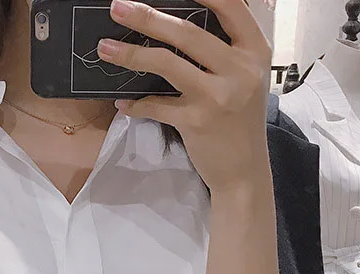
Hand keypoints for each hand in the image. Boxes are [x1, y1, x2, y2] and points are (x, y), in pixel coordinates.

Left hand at [96, 0, 272, 192]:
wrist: (244, 171)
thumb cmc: (239, 121)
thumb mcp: (246, 78)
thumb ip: (226, 50)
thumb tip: (184, 22)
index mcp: (254, 50)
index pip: (229, 5)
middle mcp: (240, 69)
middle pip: (187, 32)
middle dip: (147, 16)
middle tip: (117, 7)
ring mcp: (218, 96)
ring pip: (167, 64)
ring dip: (131, 54)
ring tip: (105, 48)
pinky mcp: (197, 122)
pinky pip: (157, 106)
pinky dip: (136, 104)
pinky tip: (122, 101)